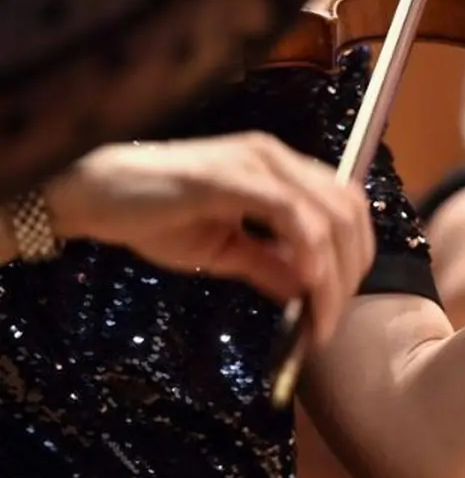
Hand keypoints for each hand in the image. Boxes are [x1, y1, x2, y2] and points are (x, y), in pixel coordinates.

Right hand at [45, 132, 374, 345]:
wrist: (95, 195)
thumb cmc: (155, 216)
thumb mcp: (225, 250)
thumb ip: (270, 265)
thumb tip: (307, 293)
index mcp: (281, 170)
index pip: (345, 206)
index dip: (355, 255)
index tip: (340, 304)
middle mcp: (277, 158)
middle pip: (347, 212)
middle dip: (350, 270)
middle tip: (332, 318)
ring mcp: (258, 162)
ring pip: (327, 214)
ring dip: (333, 272)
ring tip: (320, 314)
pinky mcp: (232, 175)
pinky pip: (289, 211)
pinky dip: (308, 249)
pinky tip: (306, 284)